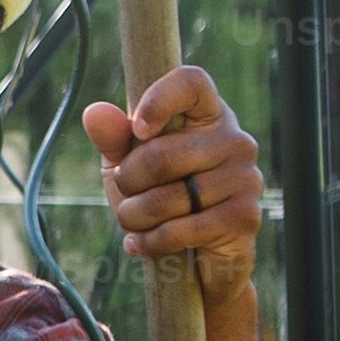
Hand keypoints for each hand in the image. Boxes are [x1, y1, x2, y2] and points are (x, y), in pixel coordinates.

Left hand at [81, 65, 261, 261]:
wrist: (195, 258)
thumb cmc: (160, 199)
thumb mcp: (128, 166)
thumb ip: (114, 139)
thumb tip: (95, 112)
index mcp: (207, 115)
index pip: (191, 82)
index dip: (159, 100)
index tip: (138, 129)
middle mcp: (234, 140)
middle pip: (161, 154)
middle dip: (128, 183)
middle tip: (127, 195)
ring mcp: (245, 177)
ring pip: (167, 197)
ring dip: (135, 217)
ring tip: (135, 222)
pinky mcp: (244, 216)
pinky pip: (181, 229)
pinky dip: (150, 241)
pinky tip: (140, 244)